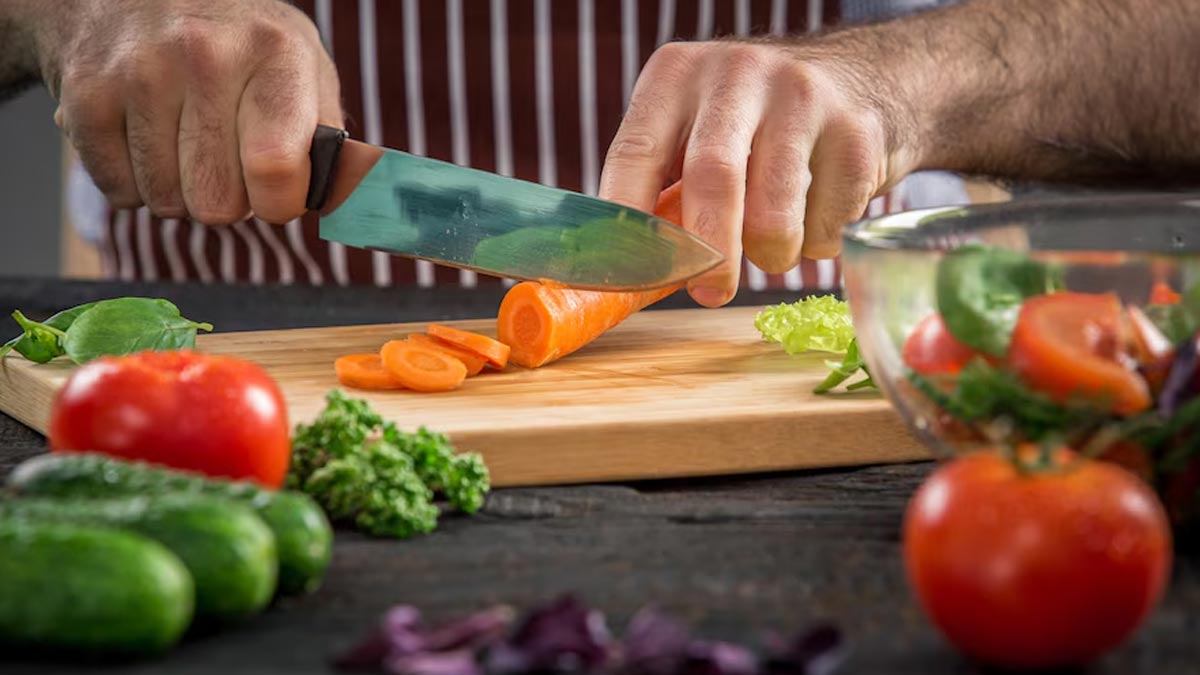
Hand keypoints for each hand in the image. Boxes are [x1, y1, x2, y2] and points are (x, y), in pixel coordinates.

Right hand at [33, 0, 342, 224]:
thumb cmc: (241, 48)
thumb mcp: (303, 70)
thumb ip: (329, 142)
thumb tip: (358, 208)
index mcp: (275, 52)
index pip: (277, 170)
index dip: (279, 202)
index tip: (278, 190)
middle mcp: (205, 55)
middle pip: (218, 204)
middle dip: (228, 198)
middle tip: (225, 155)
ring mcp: (139, 73)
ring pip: (167, 203)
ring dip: (180, 190)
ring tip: (184, 139)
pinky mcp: (86, 96)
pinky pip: (121, 193)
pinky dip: (135, 181)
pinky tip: (146, 135)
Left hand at [600, 40, 919, 306]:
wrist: (864, 77)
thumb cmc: (756, 123)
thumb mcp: (696, 129)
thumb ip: (661, 190)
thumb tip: (626, 278)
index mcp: (676, 75)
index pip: (634, 154)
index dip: (626, 225)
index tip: (627, 278)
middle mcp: (736, 73)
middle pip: (713, 179)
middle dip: (707, 254)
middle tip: (709, 294)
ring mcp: (803, 96)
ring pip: (773, 217)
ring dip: (771, 256)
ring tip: (774, 244)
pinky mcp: (857, 132)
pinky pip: (828, 225)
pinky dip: (818, 244)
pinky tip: (819, 211)